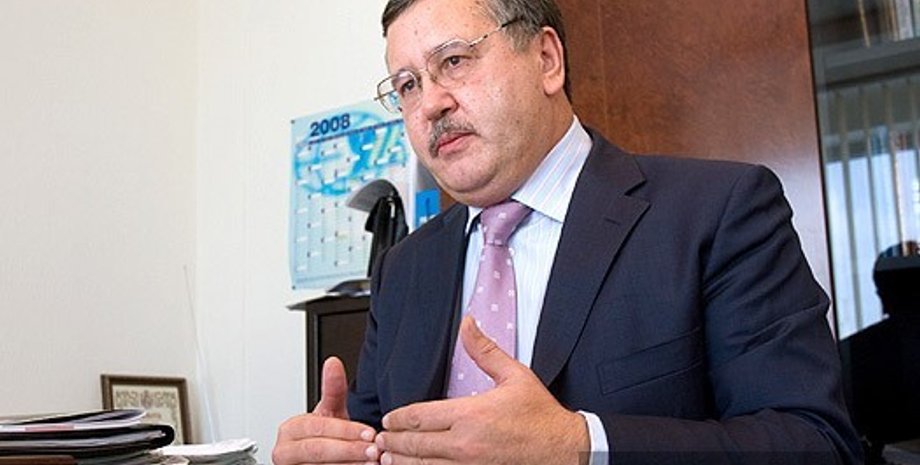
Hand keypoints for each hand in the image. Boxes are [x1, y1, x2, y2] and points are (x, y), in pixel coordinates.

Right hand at [272, 357, 379, 463]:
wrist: (322, 459)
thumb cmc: (324, 437)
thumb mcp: (329, 412)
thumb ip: (332, 389)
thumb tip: (333, 362)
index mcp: (289, 430)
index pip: (316, 427)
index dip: (344, 430)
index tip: (368, 432)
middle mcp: (284, 453)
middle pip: (317, 450)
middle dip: (349, 449)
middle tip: (373, 448)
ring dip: (350, 464)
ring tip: (372, 460)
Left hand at [376, 316, 589, 464]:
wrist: (566, 450)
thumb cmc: (541, 417)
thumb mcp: (515, 376)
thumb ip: (484, 351)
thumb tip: (468, 324)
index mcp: (471, 415)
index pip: (419, 417)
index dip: (398, 419)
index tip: (389, 419)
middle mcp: (465, 444)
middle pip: (414, 445)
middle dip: (393, 442)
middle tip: (381, 439)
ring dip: (401, 463)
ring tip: (388, 458)